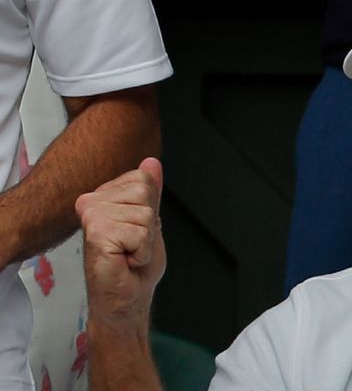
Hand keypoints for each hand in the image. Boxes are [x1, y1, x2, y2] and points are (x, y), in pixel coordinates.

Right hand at [77, 157, 165, 328]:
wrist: (127, 298)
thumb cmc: (135, 265)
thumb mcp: (149, 221)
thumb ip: (150, 192)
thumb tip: (152, 162)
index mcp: (102, 195)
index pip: (143, 179)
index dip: (150, 210)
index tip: (136, 231)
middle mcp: (91, 201)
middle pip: (145, 192)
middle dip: (150, 225)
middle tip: (132, 246)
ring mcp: (91, 216)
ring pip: (145, 214)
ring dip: (145, 241)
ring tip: (127, 254)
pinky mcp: (96, 234)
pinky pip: (141, 234)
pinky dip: (142, 253)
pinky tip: (124, 262)